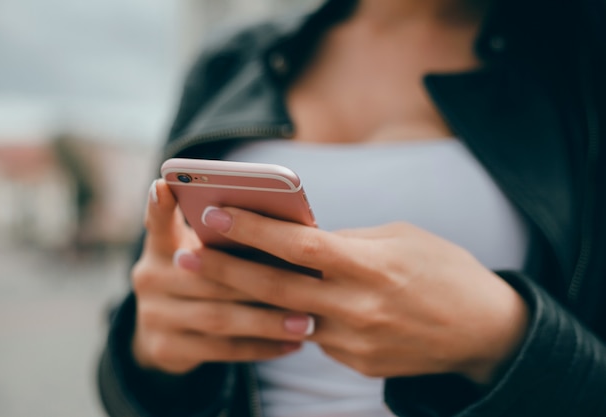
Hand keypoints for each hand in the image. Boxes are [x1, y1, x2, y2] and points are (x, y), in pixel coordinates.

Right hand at [130, 181, 312, 373]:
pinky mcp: (164, 348)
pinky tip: (291, 345)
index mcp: (163, 246)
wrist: (167, 333)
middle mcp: (150, 277)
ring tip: (307, 322)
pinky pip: (221, 349)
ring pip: (219, 317)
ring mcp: (153, 314)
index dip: (159, 204)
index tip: (163, 185)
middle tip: (305, 282)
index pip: (157, 220)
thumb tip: (292, 232)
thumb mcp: (205, 255)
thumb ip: (229, 242)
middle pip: (208, 274)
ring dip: (268, 321)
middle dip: (260, 279)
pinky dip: (261, 347)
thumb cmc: (205, 278)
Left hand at [185, 207, 529, 383]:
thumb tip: (302, 239)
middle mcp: (358, 306)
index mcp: (370, 264)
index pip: (297, 245)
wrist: (484, 331)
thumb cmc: (444, 270)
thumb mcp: (400, 239)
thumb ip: (347, 242)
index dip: (252, 229)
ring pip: (288, 318)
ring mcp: (356, 341)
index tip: (213, 214)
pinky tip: (277, 306)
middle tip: (183, 257)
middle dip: (225, 271)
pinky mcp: (358, 364)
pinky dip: (294, 320)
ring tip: (213, 283)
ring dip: (248, 300)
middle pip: (277, 287)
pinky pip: (316, 337)